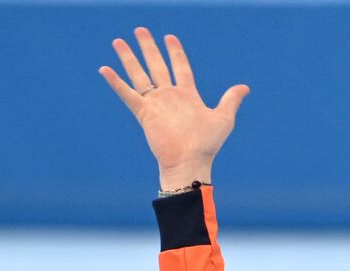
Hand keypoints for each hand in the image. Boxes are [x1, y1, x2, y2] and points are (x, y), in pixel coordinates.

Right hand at [98, 27, 249, 188]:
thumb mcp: (223, 118)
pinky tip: (105, 69)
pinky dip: (116, 82)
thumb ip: (230, 100)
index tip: (169, 37)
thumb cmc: (207, 144)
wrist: (190, 161)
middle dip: (148, 47)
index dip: (175, 52)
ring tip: (118, 42)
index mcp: (187, 95)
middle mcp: (169, 96)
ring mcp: (156, 104)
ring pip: (139, 75)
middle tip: (140, 30)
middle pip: (156, 65)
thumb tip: (245, 87)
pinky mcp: (145, 113)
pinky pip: (127, 94)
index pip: (180, 67)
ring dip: (128, 58)